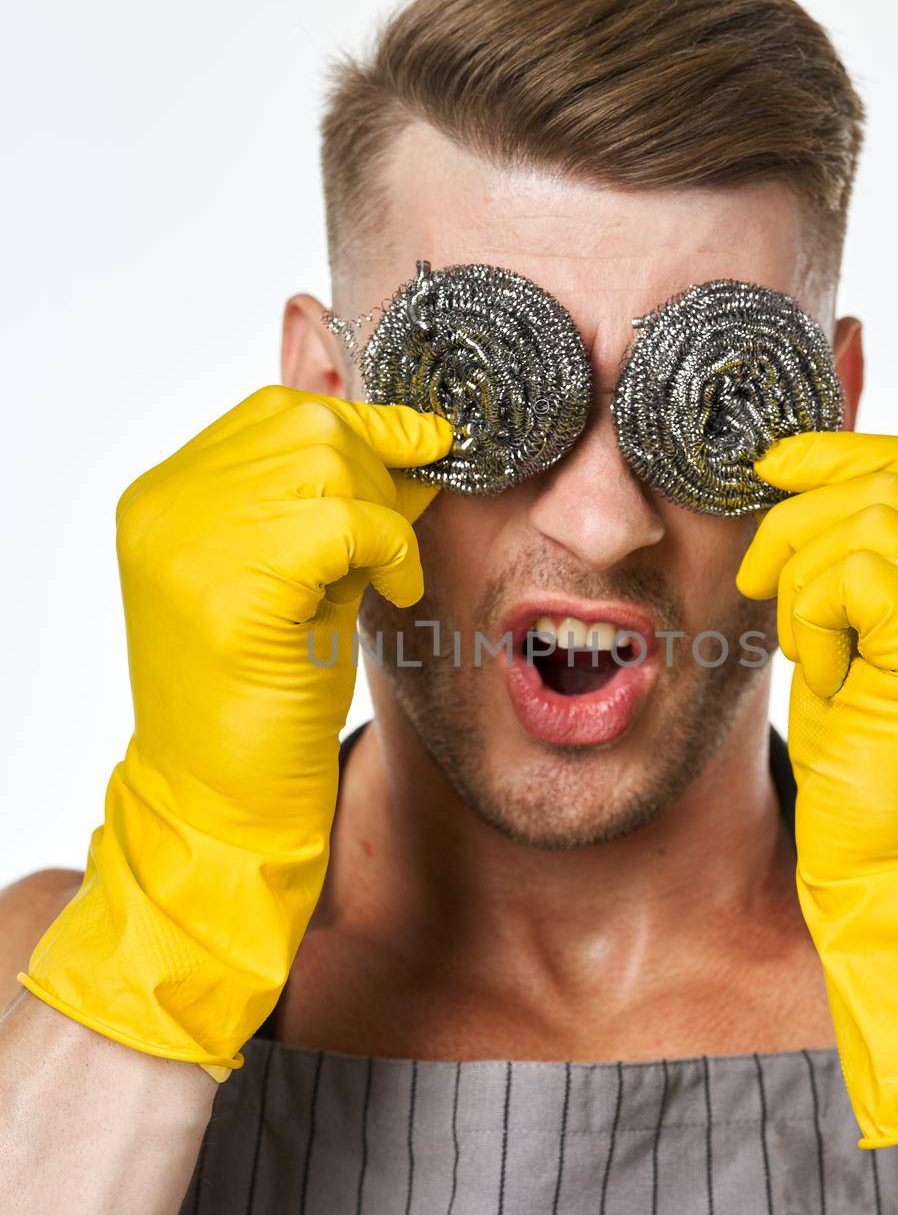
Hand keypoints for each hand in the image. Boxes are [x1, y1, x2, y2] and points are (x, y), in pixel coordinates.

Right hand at [19, 386, 451, 1075]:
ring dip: (384, 512)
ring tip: (384, 572)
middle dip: (378, 467)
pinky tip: (393, 590)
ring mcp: (191, 541)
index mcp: (162, 499)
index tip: (419, 441)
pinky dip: (391, 550)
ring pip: (329, 463)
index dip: (358, 422)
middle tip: (397, 531)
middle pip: (306, 425)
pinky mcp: (237, 586)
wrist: (221, 803)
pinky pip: (348, 522)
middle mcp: (166, 507)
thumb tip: (416, 444)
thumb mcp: (298, 579)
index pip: (274, 411)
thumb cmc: (261, 701)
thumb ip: (334, 506)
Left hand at [737, 432, 897, 1145]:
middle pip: (884, 486)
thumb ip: (859, 534)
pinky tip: (831, 676)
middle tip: (773, 593)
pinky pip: (851, 577)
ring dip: (804, 588)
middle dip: (800, 530)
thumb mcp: (859, 618)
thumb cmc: (866, 743)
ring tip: (818, 654)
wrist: (888, 855)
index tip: (776, 468)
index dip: (845, 450)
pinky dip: (813, 622)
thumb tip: (801, 447)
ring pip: (860, 526)